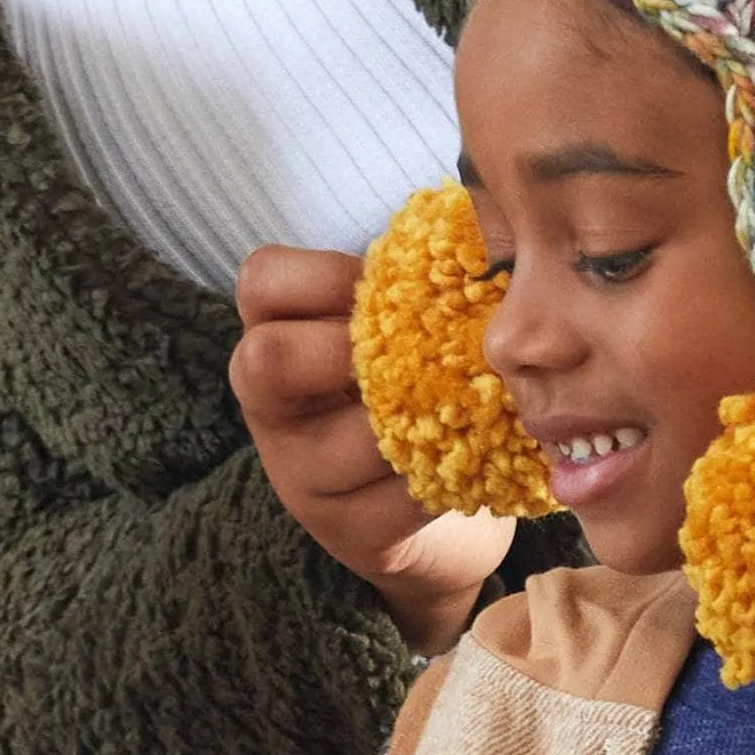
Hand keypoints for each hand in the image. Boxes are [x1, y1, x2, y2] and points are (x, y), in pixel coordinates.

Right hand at [234, 244, 510, 653]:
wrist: (429, 519)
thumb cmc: (417, 392)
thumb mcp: (397, 332)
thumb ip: (412, 284)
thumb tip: (494, 222)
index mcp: (272, 337)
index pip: (261, 282)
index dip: (324, 274)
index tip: (383, 285)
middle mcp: (270, 410)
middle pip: (269, 359)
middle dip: (353, 347)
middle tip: (425, 351)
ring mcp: (303, 479)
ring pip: (357, 435)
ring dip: (432, 412)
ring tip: (484, 396)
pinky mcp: (353, 533)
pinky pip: (410, 492)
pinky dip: (463, 466)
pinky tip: (493, 450)